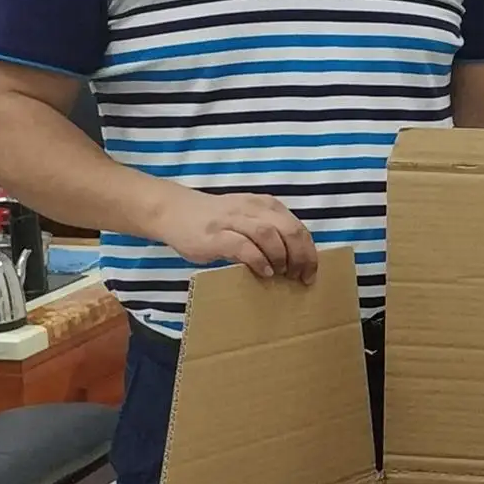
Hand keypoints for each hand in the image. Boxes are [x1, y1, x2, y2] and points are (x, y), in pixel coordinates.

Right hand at [153, 187, 315, 281]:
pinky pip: (244, 246)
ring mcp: (232, 220)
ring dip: (281, 258)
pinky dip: (258, 260)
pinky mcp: (215, 235)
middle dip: (301, 257)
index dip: (309, 253)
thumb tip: (294, 263)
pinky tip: (263, 272)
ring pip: (270, 235)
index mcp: (266, 206)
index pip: (298, 228)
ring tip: (282, 274)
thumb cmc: (215, 221)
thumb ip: (270, 233)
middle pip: (290, 231)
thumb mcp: (248, 220)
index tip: (311, 273)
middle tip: (300, 277)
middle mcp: (253, 209)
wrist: (173, 211)